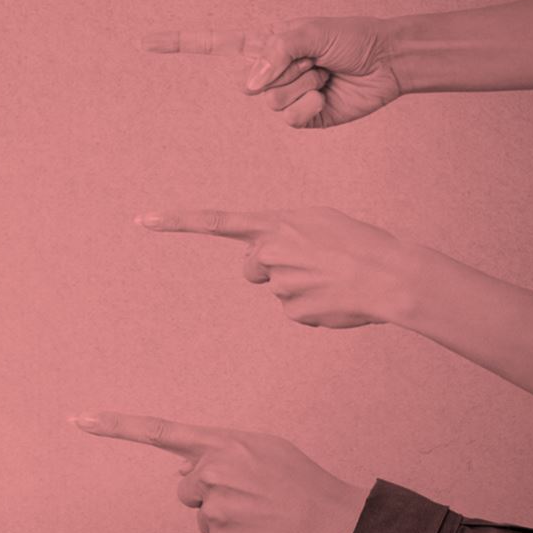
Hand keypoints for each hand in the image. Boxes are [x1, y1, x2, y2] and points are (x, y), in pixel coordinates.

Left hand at [75, 412, 366, 532]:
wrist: (334, 524)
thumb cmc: (301, 482)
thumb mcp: (264, 449)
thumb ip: (221, 451)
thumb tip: (178, 470)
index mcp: (222, 443)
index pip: (159, 431)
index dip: (115, 426)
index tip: (77, 420)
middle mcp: (211, 472)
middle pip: (185, 488)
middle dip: (207, 494)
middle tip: (250, 498)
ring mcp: (213, 509)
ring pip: (200, 518)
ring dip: (223, 521)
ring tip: (262, 518)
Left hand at [136, 206, 417, 327]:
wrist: (392, 275)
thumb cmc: (361, 243)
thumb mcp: (319, 221)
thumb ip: (284, 231)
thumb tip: (263, 259)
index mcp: (275, 222)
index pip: (215, 220)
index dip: (176, 221)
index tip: (141, 220)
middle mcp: (270, 250)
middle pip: (251, 268)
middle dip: (271, 269)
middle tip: (312, 264)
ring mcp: (279, 284)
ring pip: (278, 290)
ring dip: (301, 288)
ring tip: (335, 280)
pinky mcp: (292, 312)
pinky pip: (294, 313)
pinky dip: (313, 309)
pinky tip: (336, 299)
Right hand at [140, 17, 404, 127]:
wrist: (386, 62)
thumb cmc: (350, 37)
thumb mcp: (309, 31)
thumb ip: (274, 52)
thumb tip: (248, 87)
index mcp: (264, 43)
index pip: (211, 44)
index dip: (177, 43)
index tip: (142, 43)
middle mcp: (268, 71)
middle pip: (250, 83)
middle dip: (286, 70)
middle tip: (315, 59)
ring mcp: (283, 97)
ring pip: (272, 104)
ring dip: (304, 88)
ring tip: (325, 75)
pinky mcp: (302, 120)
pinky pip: (291, 121)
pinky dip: (310, 109)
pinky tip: (327, 97)